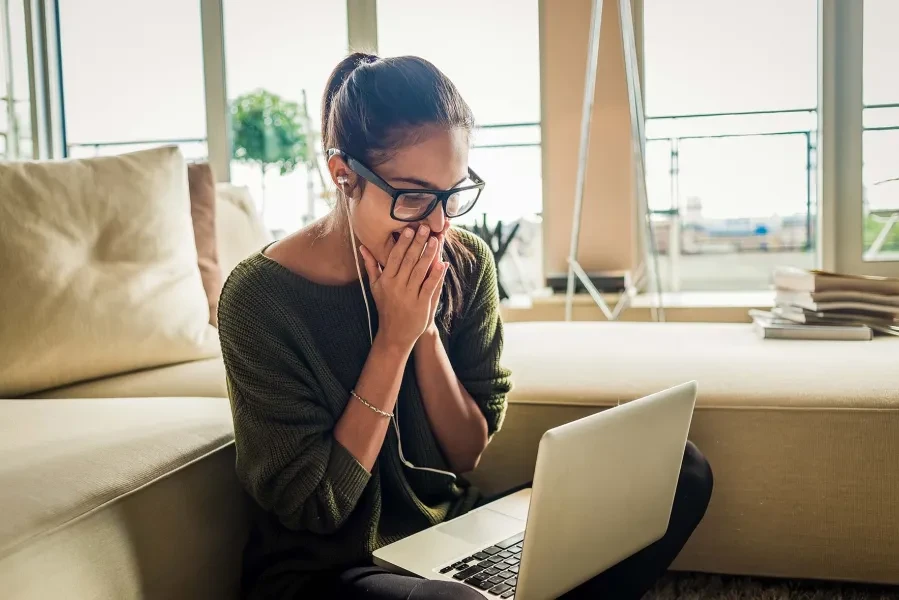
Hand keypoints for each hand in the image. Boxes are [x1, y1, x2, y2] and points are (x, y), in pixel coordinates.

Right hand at [360, 225, 446, 350]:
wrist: (394, 333)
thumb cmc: (385, 307)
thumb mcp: (375, 287)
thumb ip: (371, 266)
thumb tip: (363, 247)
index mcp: (385, 280)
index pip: (395, 257)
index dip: (403, 242)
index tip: (410, 228)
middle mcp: (396, 286)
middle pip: (409, 260)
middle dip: (418, 243)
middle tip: (426, 227)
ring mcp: (408, 295)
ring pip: (420, 271)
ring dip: (429, 254)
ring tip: (436, 239)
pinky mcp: (421, 305)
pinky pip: (429, 286)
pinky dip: (436, 274)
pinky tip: (443, 263)